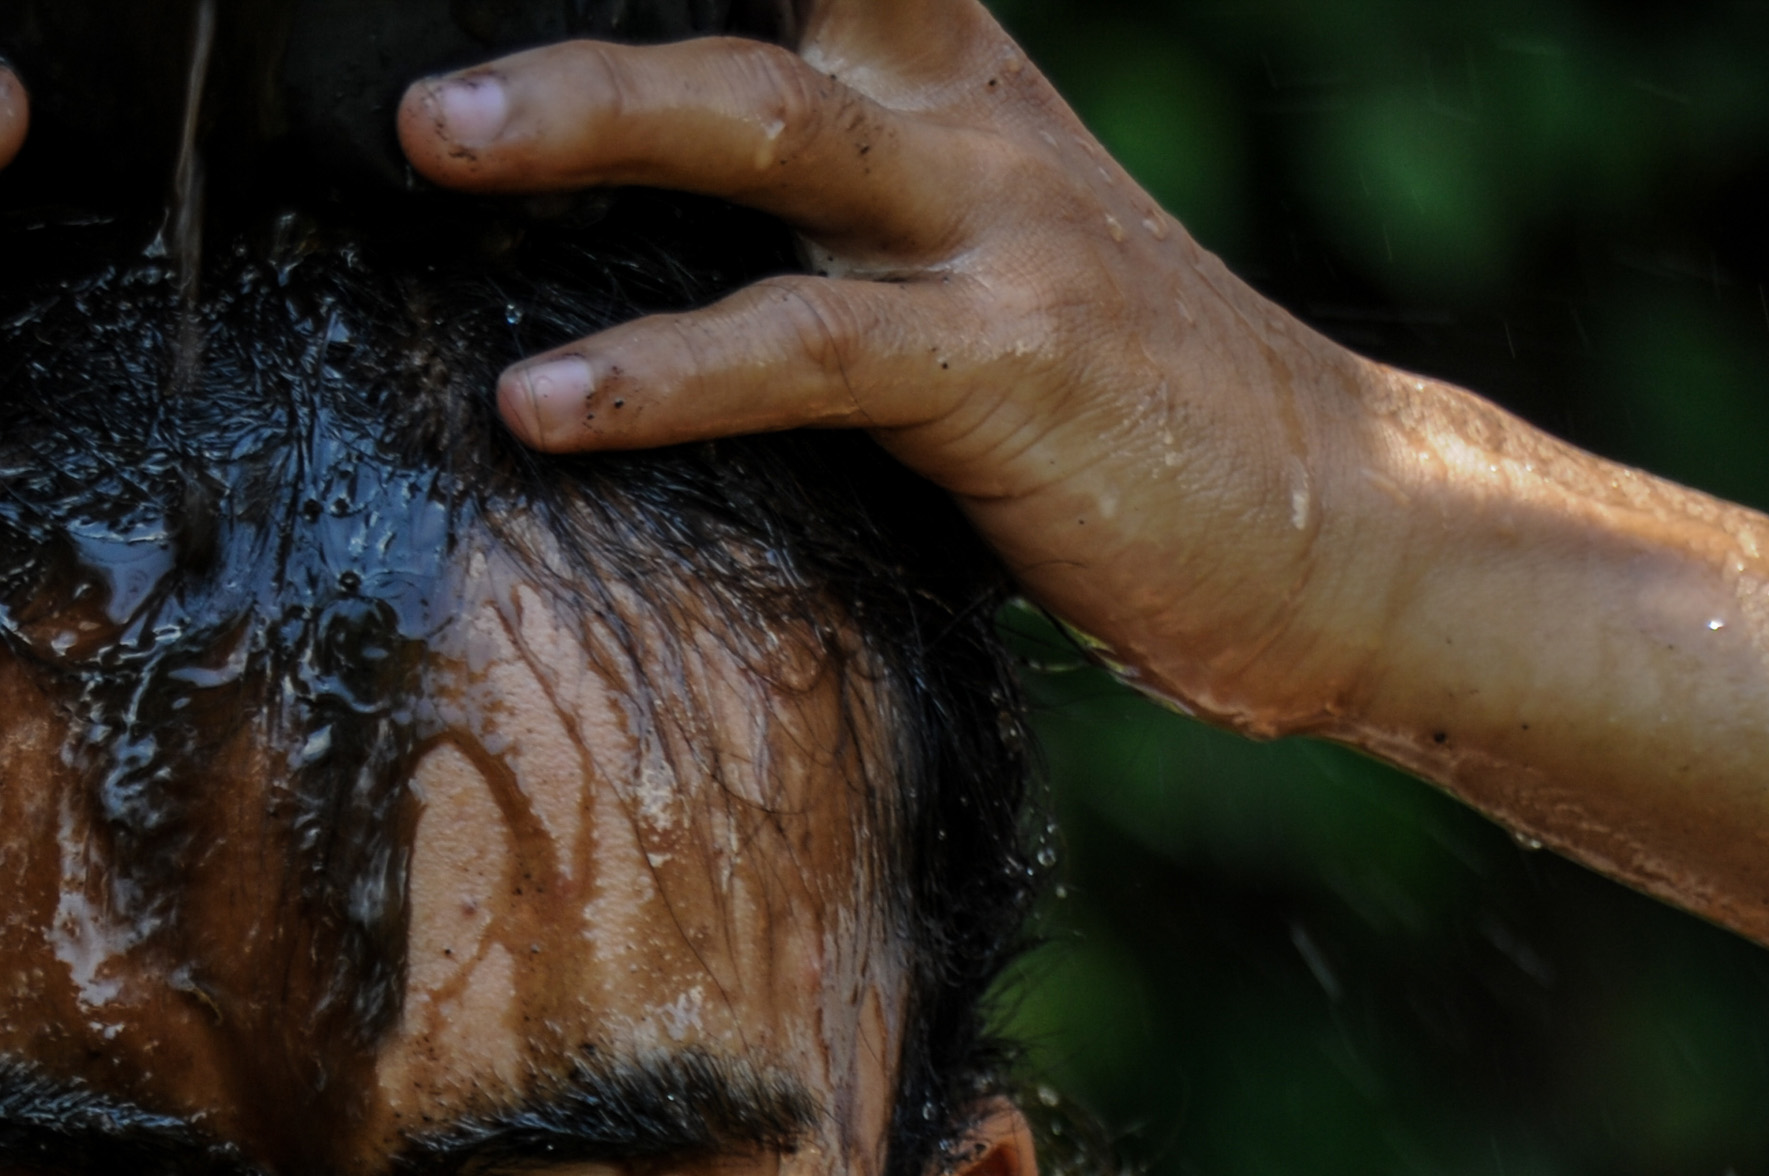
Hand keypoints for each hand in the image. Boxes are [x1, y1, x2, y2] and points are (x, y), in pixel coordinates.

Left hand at [392, 0, 1442, 736]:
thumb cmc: (1122, 428)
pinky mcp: (1011, 365)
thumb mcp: (961, 282)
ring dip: (584, 120)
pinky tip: (541, 406)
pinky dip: (661, 375)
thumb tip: (608, 274)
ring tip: (435, 138)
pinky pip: (807, 350)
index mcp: (945, 81)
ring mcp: (996, 231)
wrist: (1346, 530)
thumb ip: (815, 242)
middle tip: (422, 36)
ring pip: (762, 126)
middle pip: (755, 0)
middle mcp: (966, 116)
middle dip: (590, 0)